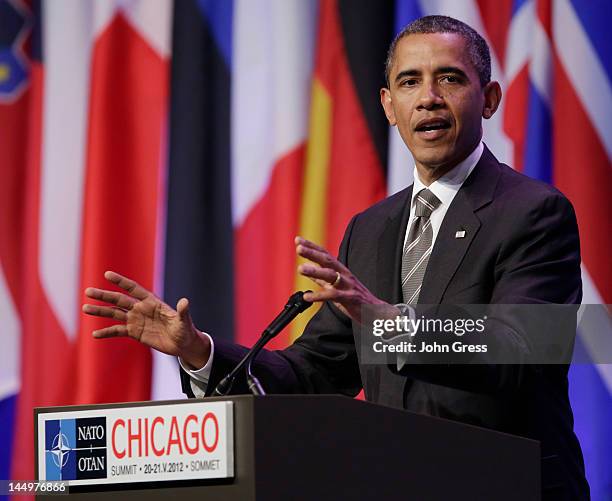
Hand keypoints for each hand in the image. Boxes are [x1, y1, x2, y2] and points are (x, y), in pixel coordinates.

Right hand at [82, 271, 210, 368]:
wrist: (182, 344)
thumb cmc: (185, 330)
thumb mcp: (184, 321)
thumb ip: (182, 311)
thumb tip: (185, 301)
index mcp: (152, 302)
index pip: (133, 289)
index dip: (121, 282)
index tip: (107, 274)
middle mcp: (141, 309)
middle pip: (119, 300)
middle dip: (104, 295)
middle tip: (88, 291)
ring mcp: (137, 320)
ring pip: (115, 314)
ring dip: (100, 311)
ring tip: (85, 308)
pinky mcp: (135, 333)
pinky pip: (118, 331)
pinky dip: (107, 332)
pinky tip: (95, 334)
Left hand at [295, 237, 397, 322]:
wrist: (376, 311)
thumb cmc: (355, 298)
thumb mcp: (336, 285)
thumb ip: (321, 278)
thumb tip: (308, 270)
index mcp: (341, 270)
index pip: (325, 254)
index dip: (312, 246)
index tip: (298, 240)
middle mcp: (344, 274)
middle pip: (327, 260)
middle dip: (313, 253)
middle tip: (299, 248)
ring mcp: (348, 286)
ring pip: (330, 276)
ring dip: (315, 271)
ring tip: (300, 269)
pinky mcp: (350, 298)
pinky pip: (333, 295)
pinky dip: (319, 295)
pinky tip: (307, 297)